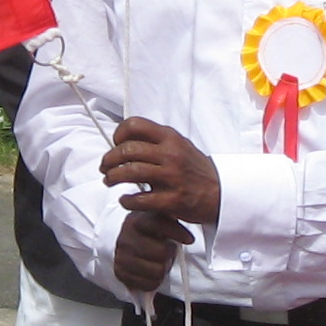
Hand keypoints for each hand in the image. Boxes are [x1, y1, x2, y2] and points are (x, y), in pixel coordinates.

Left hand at [102, 118, 221, 224]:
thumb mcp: (179, 146)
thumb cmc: (194, 170)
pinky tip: (125, 200)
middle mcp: (170, 154)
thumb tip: (124, 142)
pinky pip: (140, 199)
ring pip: (130, 173)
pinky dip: (126, 200)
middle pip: (127, 150)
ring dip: (113, 177)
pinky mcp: (172, 200)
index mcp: (170, 137)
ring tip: (109, 181)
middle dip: (109, 159)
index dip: (118, 133)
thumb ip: (155, 142)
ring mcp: (171, 177)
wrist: (220, 193)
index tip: (115, 144)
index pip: (135, 125)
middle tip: (105, 167)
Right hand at [112, 208, 193, 294]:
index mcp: (137, 220)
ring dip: (162, 268)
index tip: (189, 239)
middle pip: (161, 252)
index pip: (159, 224)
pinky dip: (154, 281)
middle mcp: (127, 238)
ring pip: (157, 271)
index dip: (177, 232)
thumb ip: (169, 216)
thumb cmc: (148, 232)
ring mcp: (121, 256)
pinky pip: (148, 284)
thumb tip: (188, 212)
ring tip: (159, 262)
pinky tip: (151, 272)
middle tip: (168, 251)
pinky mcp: (120, 273)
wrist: (123, 243)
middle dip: (169, 253)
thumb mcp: (157, 218)